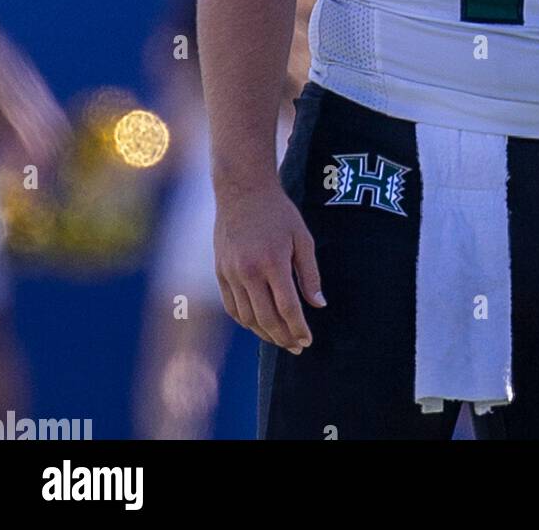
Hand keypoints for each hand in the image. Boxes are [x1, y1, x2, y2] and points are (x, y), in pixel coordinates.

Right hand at [214, 180, 325, 353]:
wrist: (243, 191)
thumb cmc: (278, 213)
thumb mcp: (302, 238)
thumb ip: (310, 274)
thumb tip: (318, 305)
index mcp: (273, 261)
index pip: (287, 307)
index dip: (298, 328)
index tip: (307, 340)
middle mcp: (248, 271)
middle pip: (266, 319)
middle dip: (283, 337)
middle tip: (296, 347)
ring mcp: (231, 273)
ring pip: (246, 317)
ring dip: (264, 334)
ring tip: (280, 338)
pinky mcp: (220, 272)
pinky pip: (231, 306)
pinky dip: (245, 321)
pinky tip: (259, 325)